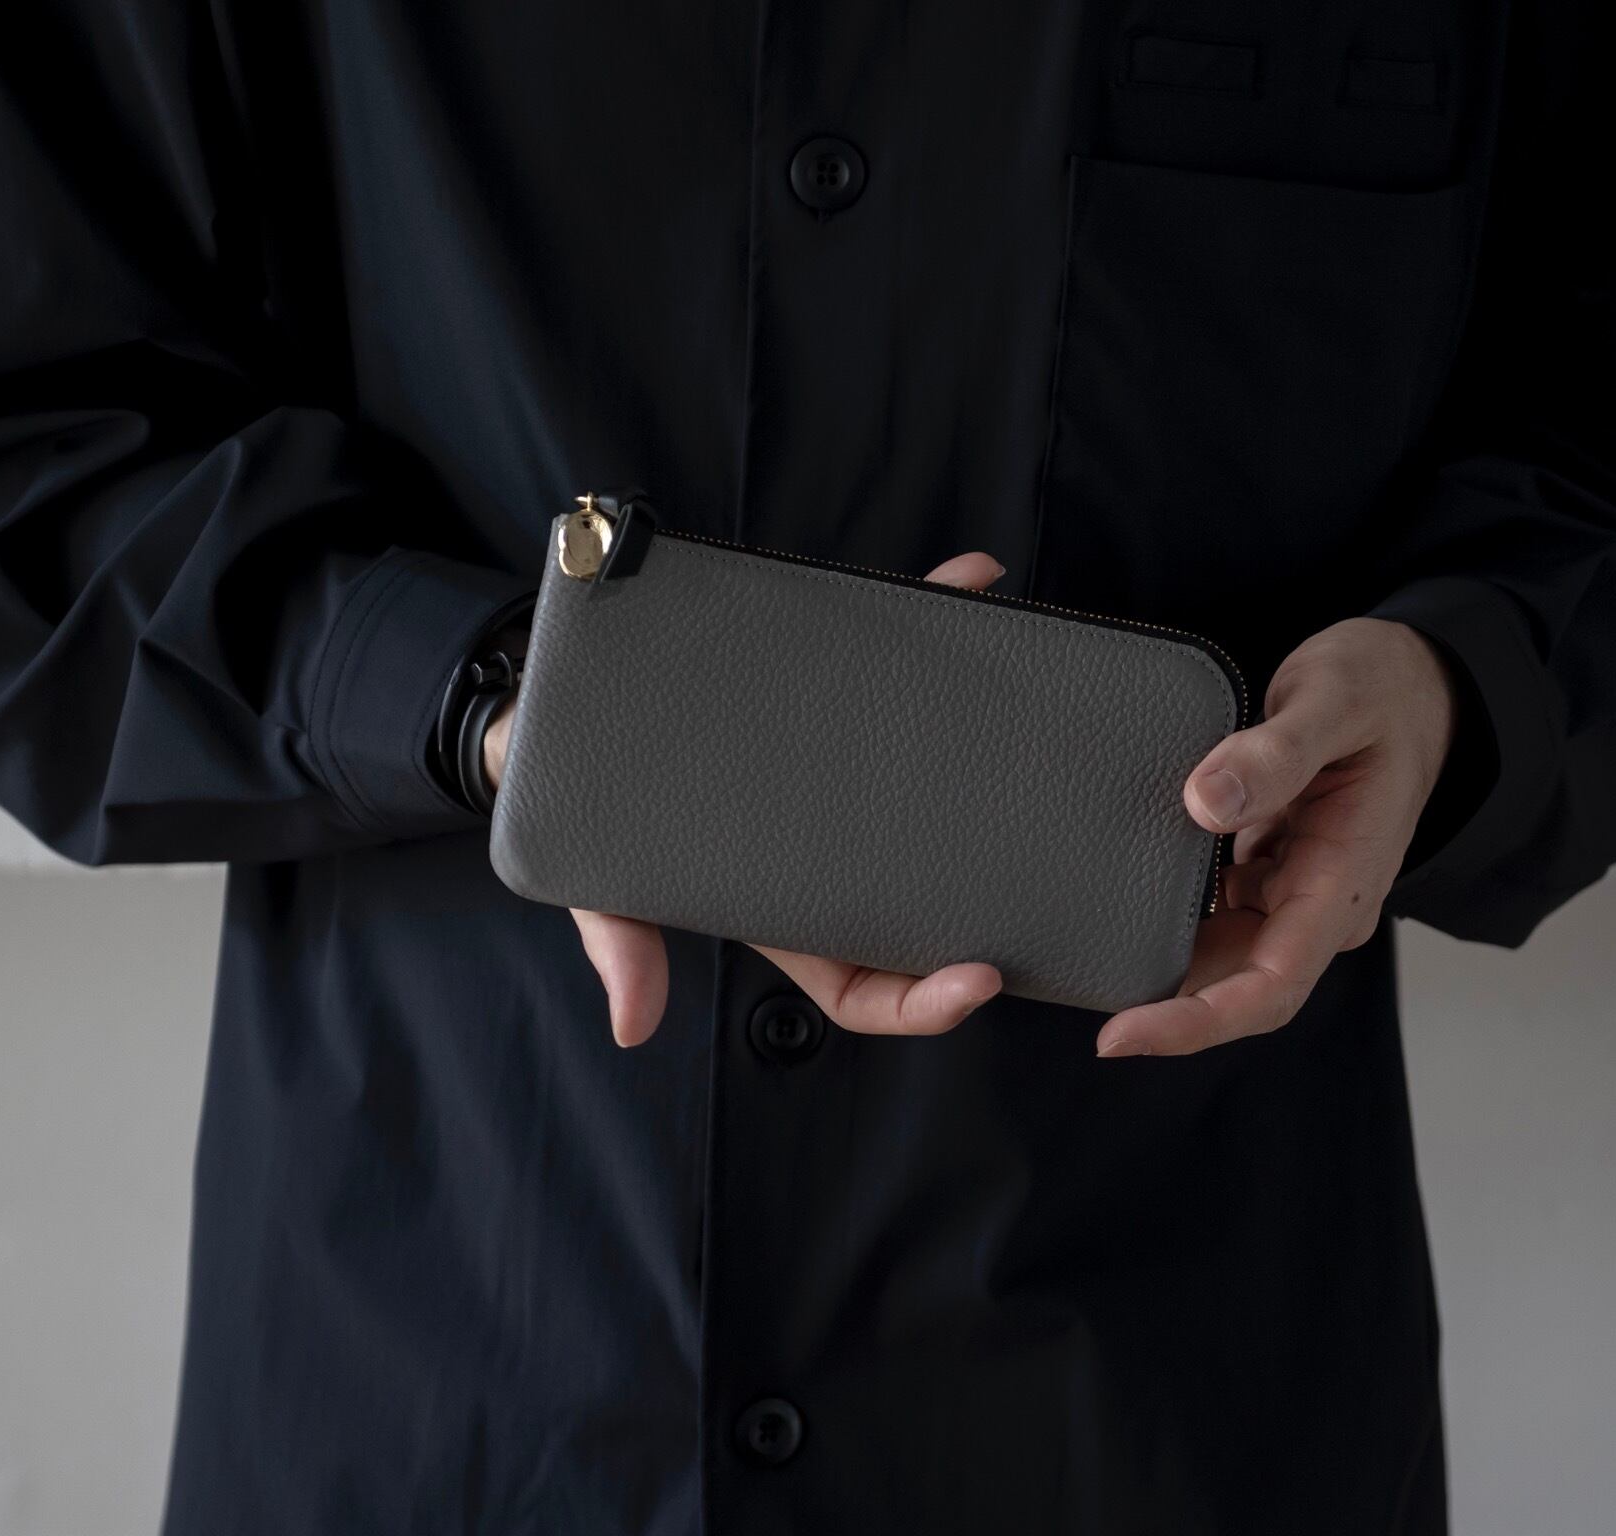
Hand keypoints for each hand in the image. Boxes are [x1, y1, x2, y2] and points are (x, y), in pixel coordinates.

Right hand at [482, 552, 1010, 1046]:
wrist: (570, 723)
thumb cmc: (602, 827)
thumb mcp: (606, 892)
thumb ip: (623, 950)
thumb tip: (632, 1028)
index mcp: (798, 920)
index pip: (875, 987)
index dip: (929, 1001)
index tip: (978, 981)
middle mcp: (842, 855)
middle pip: (937, 894)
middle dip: (999, 884)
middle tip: (1045, 863)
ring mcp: (849, 776)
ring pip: (939, 768)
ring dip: (986, 722)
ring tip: (1022, 677)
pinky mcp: (839, 699)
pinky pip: (901, 668)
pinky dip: (938, 615)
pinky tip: (971, 574)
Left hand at [1096, 618, 1458, 1057]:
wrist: (1412, 684)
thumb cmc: (1382, 691)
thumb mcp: (1333, 702)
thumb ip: (1276, 753)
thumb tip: (1205, 802)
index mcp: (1344, 881)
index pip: (1270, 987)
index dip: (1195, 1022)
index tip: (1122, 1033)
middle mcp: (1320, 904)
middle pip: (1239, 986)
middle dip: (1166, 1010)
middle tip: (1084, 1012)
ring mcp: (1296, 891)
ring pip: (1225, 956)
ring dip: (1166, 970)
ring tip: (1088, 969)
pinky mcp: (1272, 870)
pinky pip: (1218, 914)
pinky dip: (1170, 921)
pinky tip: (1118, 908)